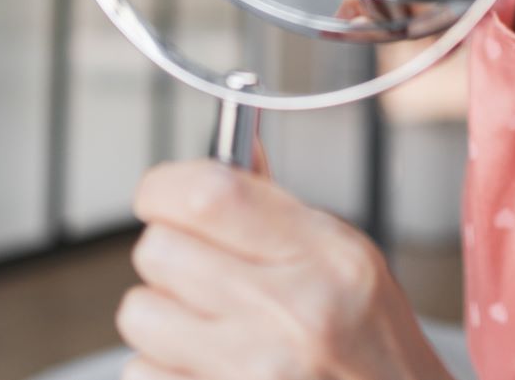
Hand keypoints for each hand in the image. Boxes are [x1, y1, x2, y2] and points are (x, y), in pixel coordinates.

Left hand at [117, 159, 452, 379]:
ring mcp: (251, 371)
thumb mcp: (351, 260)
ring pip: (140, 313)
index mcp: (325, 258)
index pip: (206, 196)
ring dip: (162, 315)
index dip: (164, 186)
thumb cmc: (374, 348)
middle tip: (202, 269)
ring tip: (208, 324)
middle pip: (158, 250)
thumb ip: (280, 211)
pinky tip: (205, 364)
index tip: (162, 194)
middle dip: (170, 253)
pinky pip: (140, 370)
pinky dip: (162, 366)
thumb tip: (227, 156)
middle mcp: (289, 313)